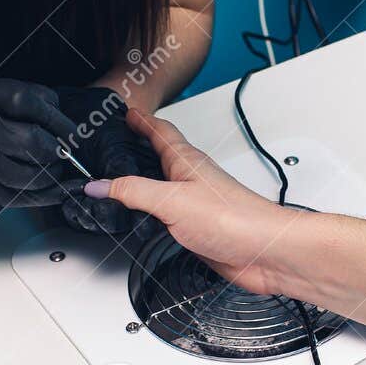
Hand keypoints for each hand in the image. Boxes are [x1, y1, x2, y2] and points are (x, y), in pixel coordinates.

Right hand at [0, 77, 78, 225]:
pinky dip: (48, 194)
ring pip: (30, 173)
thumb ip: (28, 107)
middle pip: (31, 139)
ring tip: (57, 169)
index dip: (56, 117)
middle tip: (66, 152)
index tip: (71, 130)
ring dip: (54, 174)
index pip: (26, 100)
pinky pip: (24, 195)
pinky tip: (57, 188)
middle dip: (58, 149)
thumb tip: (72, 131)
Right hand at [84, 109, 298, 294]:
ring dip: (146, 181)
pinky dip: (153, 213)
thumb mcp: (172, 200)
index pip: (159, 132)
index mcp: (186, 162)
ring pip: (164, 187)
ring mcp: (196, 205)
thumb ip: (133, 192)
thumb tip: (99, 185)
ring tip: (127, 176)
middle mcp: (192, 180)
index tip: (127, 112)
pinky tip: (147, 219)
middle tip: (123, 139)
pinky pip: (169, 216)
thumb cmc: (234, 219)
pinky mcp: (198, 230)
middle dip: (141, 147)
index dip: (141, 120)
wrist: (266, 252)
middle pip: (161, 157)